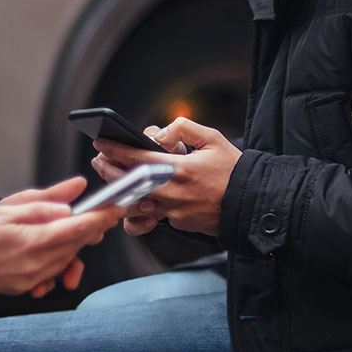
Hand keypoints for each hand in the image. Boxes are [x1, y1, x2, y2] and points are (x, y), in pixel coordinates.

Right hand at [0, 180, 122, 297]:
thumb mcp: (9, 208)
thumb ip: (45, 201)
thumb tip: (74, 191)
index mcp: (36, 241)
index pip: (80, 227)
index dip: (102, 217)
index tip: (115, 207)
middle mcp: (38, 264)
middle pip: (77, 244)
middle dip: (91, 229)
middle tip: (97, 214)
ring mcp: (33, 278)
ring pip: (67, 259)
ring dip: (74, 245)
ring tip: (67, 229)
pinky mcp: (26, 287)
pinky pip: (52, 275)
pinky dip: (57, 262)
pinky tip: (50, 252)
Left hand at [92, 118, 238, 236]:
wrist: (252, 203)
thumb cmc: (234, 170)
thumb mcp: (212, 139)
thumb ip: (183, 128)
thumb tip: (160, 134)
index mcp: (179, 168)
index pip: (136, 157)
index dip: (114, 149)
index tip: (100, 141)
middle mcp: (172, 192)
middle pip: (128, 182)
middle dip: (108, 169)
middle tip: (99, 159)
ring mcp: (173, 211)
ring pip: (136, 202)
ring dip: (122, 189)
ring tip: (117, 176)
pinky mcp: (178, 222)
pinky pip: (153, 213)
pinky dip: (145, 203)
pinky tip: (140, 195)